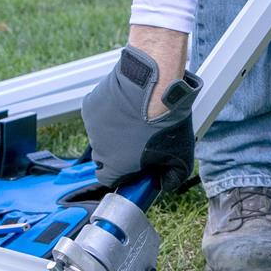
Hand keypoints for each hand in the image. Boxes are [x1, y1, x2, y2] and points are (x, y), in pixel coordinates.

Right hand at [82, 44, 202, 191]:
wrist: (154, 85)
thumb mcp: (180, 157)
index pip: (107, 179)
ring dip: (112, 130)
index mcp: (116, 166)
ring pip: (99, 134)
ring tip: (133, 118)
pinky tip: (124, 105)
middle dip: (117, 152)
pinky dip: (107, 112)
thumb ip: (173, 179)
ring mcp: (92, 127)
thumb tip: (165, 184)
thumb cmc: (166, 122)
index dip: (120, 173)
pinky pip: (96, 114)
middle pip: (103, 157)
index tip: (133, 166)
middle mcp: (99, 149)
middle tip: (137, 139)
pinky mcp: (89, 106)